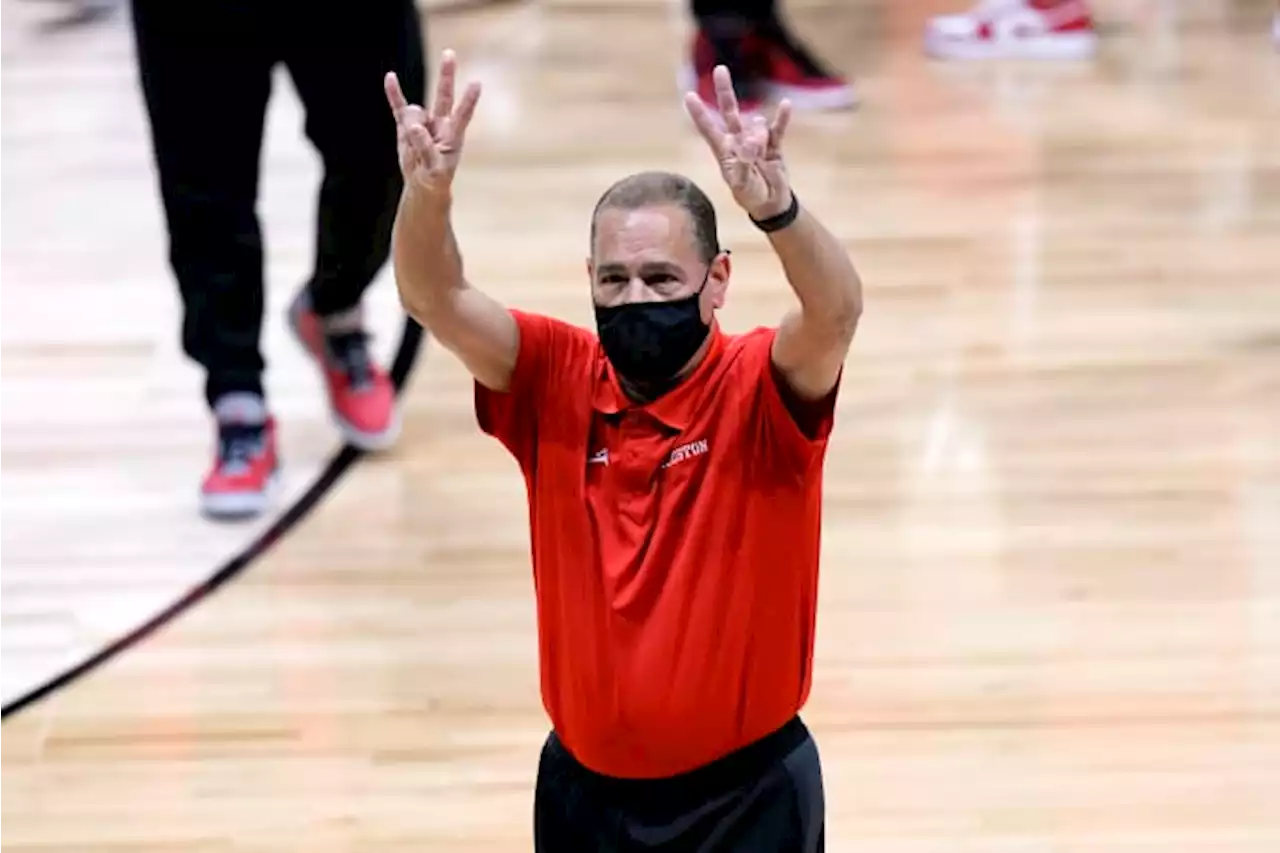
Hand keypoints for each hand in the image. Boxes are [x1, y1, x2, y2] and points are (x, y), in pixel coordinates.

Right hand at [384, 49, 481, 202]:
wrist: (423, 181)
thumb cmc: (435, 176)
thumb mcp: (434, 168)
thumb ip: (425, 147)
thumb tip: (414, 127)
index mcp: (453, 134)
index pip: (462, 114)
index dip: (469, 100)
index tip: (477, 83)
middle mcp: (440, 123)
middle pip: (443, 95)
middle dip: (446, 75)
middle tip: (449, 54)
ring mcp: (423, 121)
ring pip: (413, 115)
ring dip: (410, 129)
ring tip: (414, 152)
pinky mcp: (406, 125)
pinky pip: (399, 107)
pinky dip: (394, 93)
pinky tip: (390, 77)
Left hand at [684, 66, 793, 220]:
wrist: (770, 202)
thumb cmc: (750, 195)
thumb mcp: (742, 184)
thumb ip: (745, 163)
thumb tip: (751, 142)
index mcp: (724, 152)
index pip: (709, 129)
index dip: (699, 113)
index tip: (688, 95)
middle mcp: (737, 141)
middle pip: (730, 112)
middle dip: (724, 92)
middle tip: (720, 69)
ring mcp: (755, 141)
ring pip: (756, 126)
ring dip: (759, 137)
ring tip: (761, 156)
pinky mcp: (773, 144)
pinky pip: (777, 128)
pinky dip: (781, 118)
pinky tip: (786, 106)